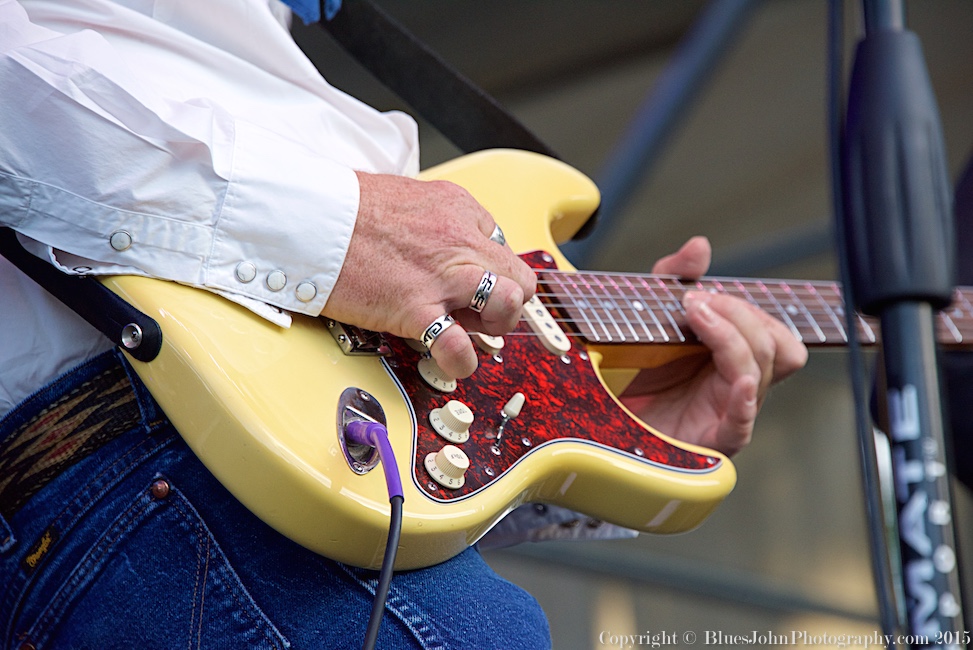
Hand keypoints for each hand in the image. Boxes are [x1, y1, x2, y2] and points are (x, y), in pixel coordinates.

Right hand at [324, 172, 535, 378]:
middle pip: (518, 277)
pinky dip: (461, 360)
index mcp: (457, 208)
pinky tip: (450, 358)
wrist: (310, 218)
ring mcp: (443, 277)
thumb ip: (432, 218)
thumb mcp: (405, 194)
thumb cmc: (342, 208)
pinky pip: (461, 347)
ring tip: (468, 328)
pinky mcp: (417, 309)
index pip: (499, 244)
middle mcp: (459, 240)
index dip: (487, 269)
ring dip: (495, 323)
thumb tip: (435, 241)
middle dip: (502, 299)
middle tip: (474, 309)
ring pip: (509, 303)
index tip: (469, 281)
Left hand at [620, 236, 807, 455]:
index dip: (748, 308)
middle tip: (694, 301)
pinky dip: (744, 400)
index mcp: (735, 358)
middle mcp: (739, 386)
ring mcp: (728, 413)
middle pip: (776, 346)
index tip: (699, 292)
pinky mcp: (709, 441)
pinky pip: (741, 424)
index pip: (774, 332)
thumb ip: (674, 277)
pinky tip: (737, 382)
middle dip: (740, 314)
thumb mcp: (650, 313)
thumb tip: (700, 245)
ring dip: (732, 337)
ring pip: (759, 372)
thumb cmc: (633, 371)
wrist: (598, 417)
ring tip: (695, 317)